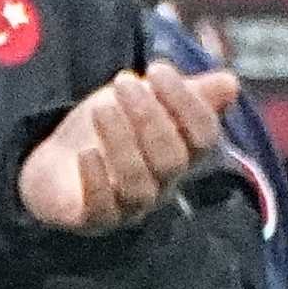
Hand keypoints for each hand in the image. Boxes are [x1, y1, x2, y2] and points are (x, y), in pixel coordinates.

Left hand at [21, 60, 234, 232]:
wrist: (56, 162)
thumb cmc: (109, 127)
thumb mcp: (144, 99)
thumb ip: (186, 91)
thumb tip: (231, 83)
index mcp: (182, 154)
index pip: (203, 137)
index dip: (186, 103)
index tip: (158, 69)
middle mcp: (163, 184)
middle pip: (171, 159)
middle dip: (149, 117)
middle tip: (124, 83)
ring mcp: (130, 206)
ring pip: (138, 184)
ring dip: (122, 142)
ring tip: (102, 108)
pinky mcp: (94, 219)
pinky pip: (102, 209)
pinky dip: (96, 181)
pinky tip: (87, 153)